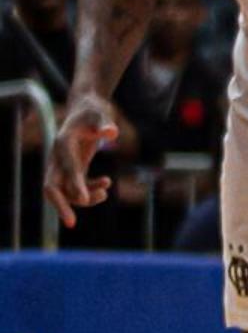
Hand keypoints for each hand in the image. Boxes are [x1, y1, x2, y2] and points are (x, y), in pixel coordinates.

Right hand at [42, 89, 120, 224]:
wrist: (86, 109)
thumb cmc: (93, 112)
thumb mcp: (100, 115)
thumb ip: (105, 124)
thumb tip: (111, 134)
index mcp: (62, 144)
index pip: (65, 170)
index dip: (74, 185)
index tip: (84, 199)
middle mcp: (58, 157)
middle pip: (51, 187)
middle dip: (60, 205)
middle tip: (71, 223)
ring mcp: (63, 165)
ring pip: (65, 191)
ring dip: (83, 197)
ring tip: (105, 192)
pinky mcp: (72, 168)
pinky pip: (75, 186)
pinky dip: (88, 190)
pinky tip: (106, 184)